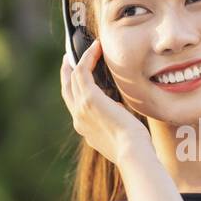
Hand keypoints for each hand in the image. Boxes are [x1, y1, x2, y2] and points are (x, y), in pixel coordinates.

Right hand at [60, 39, 152, 165]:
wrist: (132, 152)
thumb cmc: (134, 146)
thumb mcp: (119, 133)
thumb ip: (114, 120)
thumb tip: (119, 110)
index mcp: (85, 128)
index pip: (75, 104)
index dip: (74, 89)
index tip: (79, 77)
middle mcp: (78, 118)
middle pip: (67, 89)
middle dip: (66, 73)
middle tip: (69, 58)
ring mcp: (81, 108)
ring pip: (74, 78)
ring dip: (80, 60)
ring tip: (89, 48)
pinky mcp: (89, 99)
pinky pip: (83, 71)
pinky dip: (88, 57)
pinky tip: (97, 47)